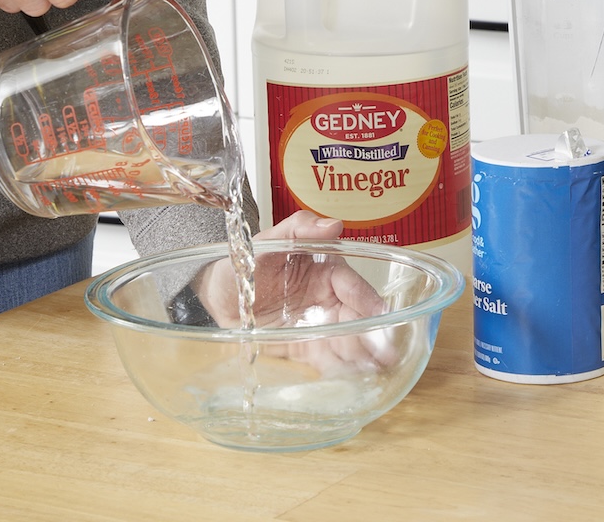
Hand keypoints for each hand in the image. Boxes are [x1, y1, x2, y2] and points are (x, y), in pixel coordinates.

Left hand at [197, 211, 393, 370]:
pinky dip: (342, 369)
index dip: (366, 300)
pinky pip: (327, 358)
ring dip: (362, 355)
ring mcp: (317, 325)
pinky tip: (355, 378)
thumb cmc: (242, 263)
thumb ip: (299, 229)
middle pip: (355, 317)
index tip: (379, 314)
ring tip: (376, 370)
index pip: (351, 285)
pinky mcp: (305, 347)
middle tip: (387, 352)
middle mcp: (327, 298)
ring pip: (346, 340)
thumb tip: (334, 224)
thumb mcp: (266, 241)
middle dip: (372, 334)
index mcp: (324, 270)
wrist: (216, 298)